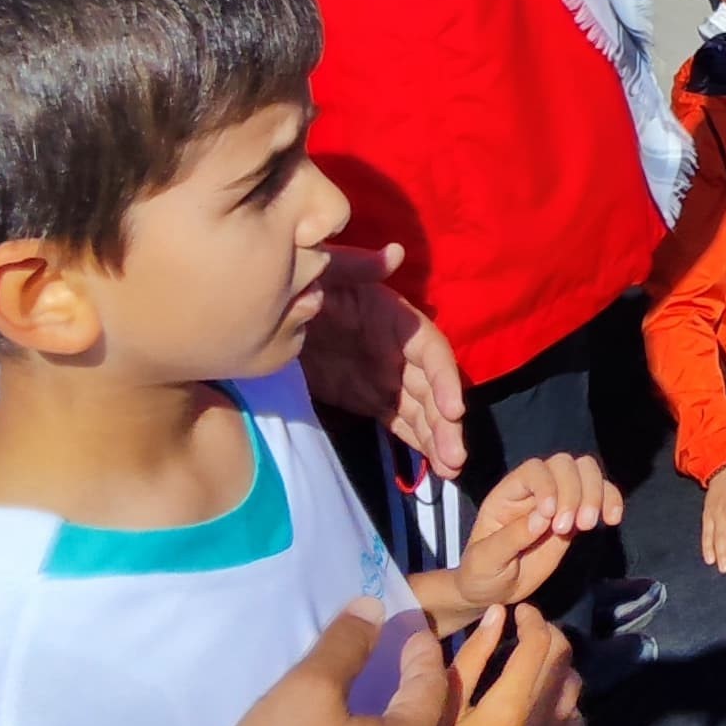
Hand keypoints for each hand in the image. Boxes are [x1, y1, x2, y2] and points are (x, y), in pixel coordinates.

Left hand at [297, 243, 467, 480]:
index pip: (430, 350)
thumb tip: (395, 255)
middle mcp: (398, 351)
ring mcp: (385, 377)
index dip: (445, 379)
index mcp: (394, 319)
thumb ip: (355, 266)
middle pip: (432, 388)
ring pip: (421, 411)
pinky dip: (416, 442)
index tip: (453, 410)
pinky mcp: (369, 399)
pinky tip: (432, 467)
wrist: (270, 313)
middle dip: (447, 423)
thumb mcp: (326, 271)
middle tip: (455, 459)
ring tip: (450, 471)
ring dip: (438, 438)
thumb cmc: (303, 284)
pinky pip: (399, 422)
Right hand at [425, 605, 584, 725]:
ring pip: (575, 694)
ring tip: (533, 665)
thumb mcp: (437, 714)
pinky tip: (542, 707)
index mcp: (509, 709)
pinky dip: (565, 707)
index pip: (540, 644)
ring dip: (559, 670)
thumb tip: (496, 616)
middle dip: (549, 636)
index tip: (519, 611)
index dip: (533, 618)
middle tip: (526, 630)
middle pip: (564, 662)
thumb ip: (469, 662)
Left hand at [450, 454, 619, 612]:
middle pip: (564, 464)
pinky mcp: (576, 516)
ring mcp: (559, 500)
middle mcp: (534, 490)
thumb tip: (541, 519)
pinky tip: (612, 519)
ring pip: (586, 472)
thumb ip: (509, 539)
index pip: (533, 470)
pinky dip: (611, 500)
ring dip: (595, 494)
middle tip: (572, 527)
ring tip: (589, 525)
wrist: (494, 593)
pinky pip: (601, 494)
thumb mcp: (484, 561)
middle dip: (574, 491)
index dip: (547, 486)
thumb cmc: (481, 574)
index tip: (550, 516)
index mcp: (507, 494)